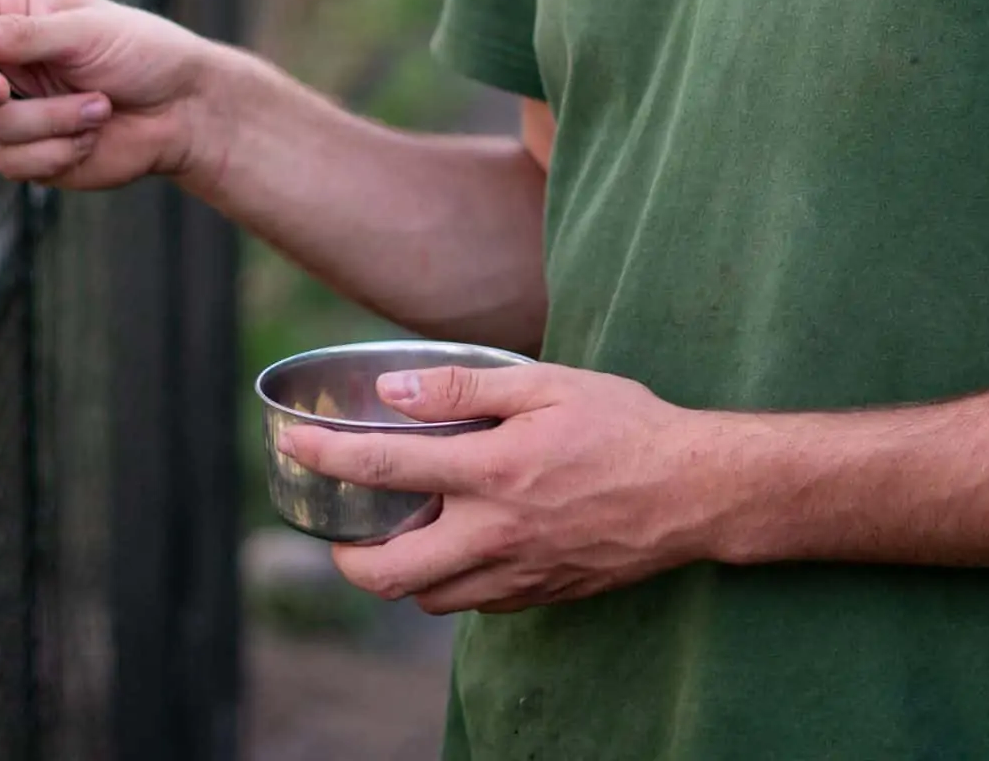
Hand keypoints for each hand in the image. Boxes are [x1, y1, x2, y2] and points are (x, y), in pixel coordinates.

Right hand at [0, 0, 217, 190]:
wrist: (185, 111)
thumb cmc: (145, 53)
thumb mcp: (87, 30)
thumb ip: (24, 33)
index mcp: (17, 15)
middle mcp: (10, 63)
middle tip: (2, 88)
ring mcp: (20, 110)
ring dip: (48, 120)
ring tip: (98, 106)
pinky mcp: (34, 153)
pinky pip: (13, 163)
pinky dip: (57, 152)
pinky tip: (92, 135)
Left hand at [282, 363, 710, 614]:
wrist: (693, 491)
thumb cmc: (623, 425)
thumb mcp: (545, 386)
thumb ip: (463, 391)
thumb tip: (392, 391)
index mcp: (492, 473)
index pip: (384, 469)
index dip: (327, 456)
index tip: (296, 443)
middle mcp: (495, 534)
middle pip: (390, 573)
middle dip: (347, 558)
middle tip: (338, 532)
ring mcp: (517, 574)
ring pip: (429, 599)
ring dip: (398, 575)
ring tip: (397, 536)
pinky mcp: (541, 594)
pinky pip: (474, 603)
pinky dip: (449, 582)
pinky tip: (460, 544)